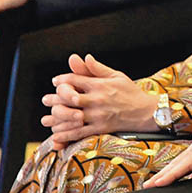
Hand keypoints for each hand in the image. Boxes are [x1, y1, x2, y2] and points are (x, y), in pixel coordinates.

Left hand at [41, 54, 158, 148]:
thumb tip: (85, 57)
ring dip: (56, 119)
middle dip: (55, 99)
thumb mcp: (116, 75)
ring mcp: (98, 115)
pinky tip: (56, 135)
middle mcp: (97, 99)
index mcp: (100, 85)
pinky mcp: (100, 128)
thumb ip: (97, 68)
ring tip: (46, 119)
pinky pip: (80, 132)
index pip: (75, 80)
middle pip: (69, 98)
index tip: (56, 82)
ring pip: (71, 117)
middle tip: (46, 100)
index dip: (62, 80)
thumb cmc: (131, 92)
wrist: (145, 111)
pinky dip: (66, 135)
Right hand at [145, 116, 191, 189]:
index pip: (185, 163)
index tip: (157, 184)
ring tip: (156, 184)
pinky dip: (181, 171)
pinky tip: (176, 181)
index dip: (171, 175)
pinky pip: (191, 163)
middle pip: (178, 162)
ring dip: (169, 173)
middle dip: (162, 174)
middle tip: (146, 186)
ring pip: (182, 163)